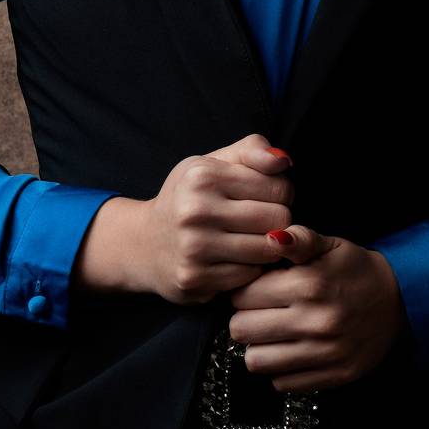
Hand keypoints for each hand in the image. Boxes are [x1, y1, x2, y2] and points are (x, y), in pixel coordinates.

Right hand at [108, 133, 296, 304]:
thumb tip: (284, 161)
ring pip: (268, 250)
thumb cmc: (189, 197)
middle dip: (277, 220)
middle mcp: (196, 210)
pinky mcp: (195, 278)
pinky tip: (233, 260)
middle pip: (278, 219)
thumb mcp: (213, 162)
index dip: (280, 193)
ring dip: (266, 247)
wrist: (144, 243)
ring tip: (250, 239)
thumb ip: (252, 150)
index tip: (265, 198)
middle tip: (260, 221)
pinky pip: (250, 276)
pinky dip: (249, 269)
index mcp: (203, 175)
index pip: (279, 187)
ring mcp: (194, 247)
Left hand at [227, 224, 408, 392]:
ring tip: (271, 333)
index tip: (255, 289)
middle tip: (260, 311)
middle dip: (245, 318)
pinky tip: (291, 350)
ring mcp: (324, 354)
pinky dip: (280, 369)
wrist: (400, 301)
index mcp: (309, 284)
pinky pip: (281, 383)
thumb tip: (269, 237)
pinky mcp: (333, 377)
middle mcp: (314, 322)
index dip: (244, 290)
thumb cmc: (356, 269)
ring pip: (255, 361)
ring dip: (258, 347)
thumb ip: (299, 239)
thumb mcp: (330, 245)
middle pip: (241, 330)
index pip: (242, 295)